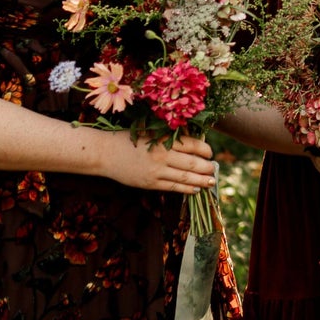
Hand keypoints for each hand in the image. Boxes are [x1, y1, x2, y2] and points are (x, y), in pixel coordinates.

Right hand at [98, 133, 216, 193]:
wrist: (105, 153)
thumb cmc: (129, 139)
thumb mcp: (151, 130)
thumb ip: (170, 135)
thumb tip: (194, 138)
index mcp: (163, 139)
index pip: (193, 145)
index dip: (206, 150)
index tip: (210, 153)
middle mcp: (162, 155)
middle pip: (193, 163)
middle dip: (207, 168)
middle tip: (214, 169)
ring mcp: (156, 171)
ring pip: (185, 178)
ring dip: (201, 180)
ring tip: (211, 182)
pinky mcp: (150, 183)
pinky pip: (173, 187)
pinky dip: (187, 189)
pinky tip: (195, 189)